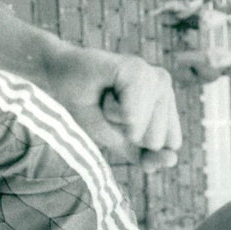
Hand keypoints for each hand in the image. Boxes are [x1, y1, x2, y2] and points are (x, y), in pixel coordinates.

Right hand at [48, 40, 181, 170]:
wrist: (57, 81)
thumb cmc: (88, 108)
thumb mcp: (119, 140)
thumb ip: (146, 155)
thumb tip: (173, 160)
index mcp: (166, 101)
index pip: (172, 144)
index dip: (141, 143)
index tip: (120, 120)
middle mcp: (164, 85)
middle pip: (157, 141)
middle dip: (126, 132)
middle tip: (110, 107)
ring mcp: (152, 75)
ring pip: (142, 130)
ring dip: (115, 121)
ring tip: (106, 98)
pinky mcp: (138, 69)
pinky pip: (131, 116)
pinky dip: (111, 111)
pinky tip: (105, 89)